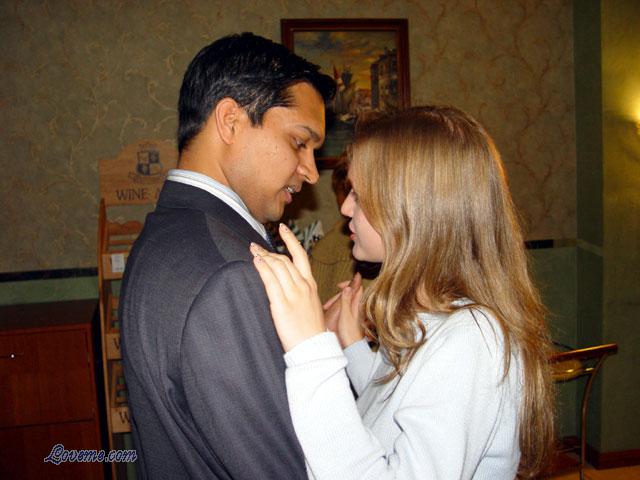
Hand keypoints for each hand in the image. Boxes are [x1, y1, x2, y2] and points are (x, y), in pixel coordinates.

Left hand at [250, 224, 324, 351]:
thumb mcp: (311, 306)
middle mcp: (303, 286)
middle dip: (269, 250)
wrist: (313, 348)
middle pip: (284, 260)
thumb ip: (302, 293)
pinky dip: (262, 268)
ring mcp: (293, 294)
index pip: (300, 256)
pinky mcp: (282, 304)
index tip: (283, 229)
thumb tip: (289, 285)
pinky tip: (256, 262)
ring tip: (252, 251)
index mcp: (311, 285)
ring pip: (277, 267)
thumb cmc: (311, 330)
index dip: (291, 240)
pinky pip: (270, 281)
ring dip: (263, 256)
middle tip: (255, 245)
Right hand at [323, 273, 364, 347]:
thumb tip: (348, 287)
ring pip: (346, 301)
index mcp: (356, 305)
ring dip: (336, 302)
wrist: (352, 348)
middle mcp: (356, 308)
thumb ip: (346, 300)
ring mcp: (354, 313)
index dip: (350, 284)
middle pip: (350, 294)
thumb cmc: (349, 333)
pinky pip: (344, 308)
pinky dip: (337, 308)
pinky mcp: (350, 319)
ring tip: (327, 308)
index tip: (340, 285)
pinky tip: (330, 313)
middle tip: (329, 302)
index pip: (357, 288)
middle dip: (338, 295)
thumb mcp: (345, 314)